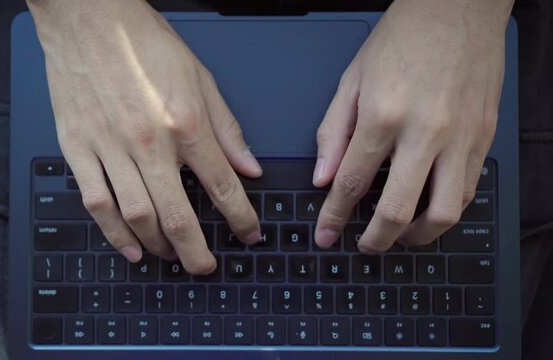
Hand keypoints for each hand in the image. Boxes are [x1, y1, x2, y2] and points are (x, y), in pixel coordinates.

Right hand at [27, 0, 261, 272]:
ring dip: (158, 246)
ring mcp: (110, 148)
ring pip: (137, 216)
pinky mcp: (78, 148)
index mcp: (185, 123)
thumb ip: (227, 128)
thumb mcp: (201, 78)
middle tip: (206, 267)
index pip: (222, 186)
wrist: (89, 18)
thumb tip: (248, 167)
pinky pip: (96, 203)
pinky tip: (129, 248)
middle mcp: (149, 142)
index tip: (249, 235)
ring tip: (171, 256)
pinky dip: (113, 233)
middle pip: (178, 215)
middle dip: (197, 251)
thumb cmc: (144, 42)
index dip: (240, 218)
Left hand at [313, 0, 512, 252]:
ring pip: (443, 214)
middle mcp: (425, 132)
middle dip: (375, 240)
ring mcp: (460, 138)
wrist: (458, 8)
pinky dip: (445, 211)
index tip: (324, 235)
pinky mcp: (484, 138)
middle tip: (364, 246)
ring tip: (398, 235)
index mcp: (383, 115)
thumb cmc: (403, 38)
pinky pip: (468, 191)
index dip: (333, 217)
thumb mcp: (352, 80)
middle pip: (397, 211)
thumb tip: (322, 178)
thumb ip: (334, 133)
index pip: (351, 184)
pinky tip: (428, 208)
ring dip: (417, 237)